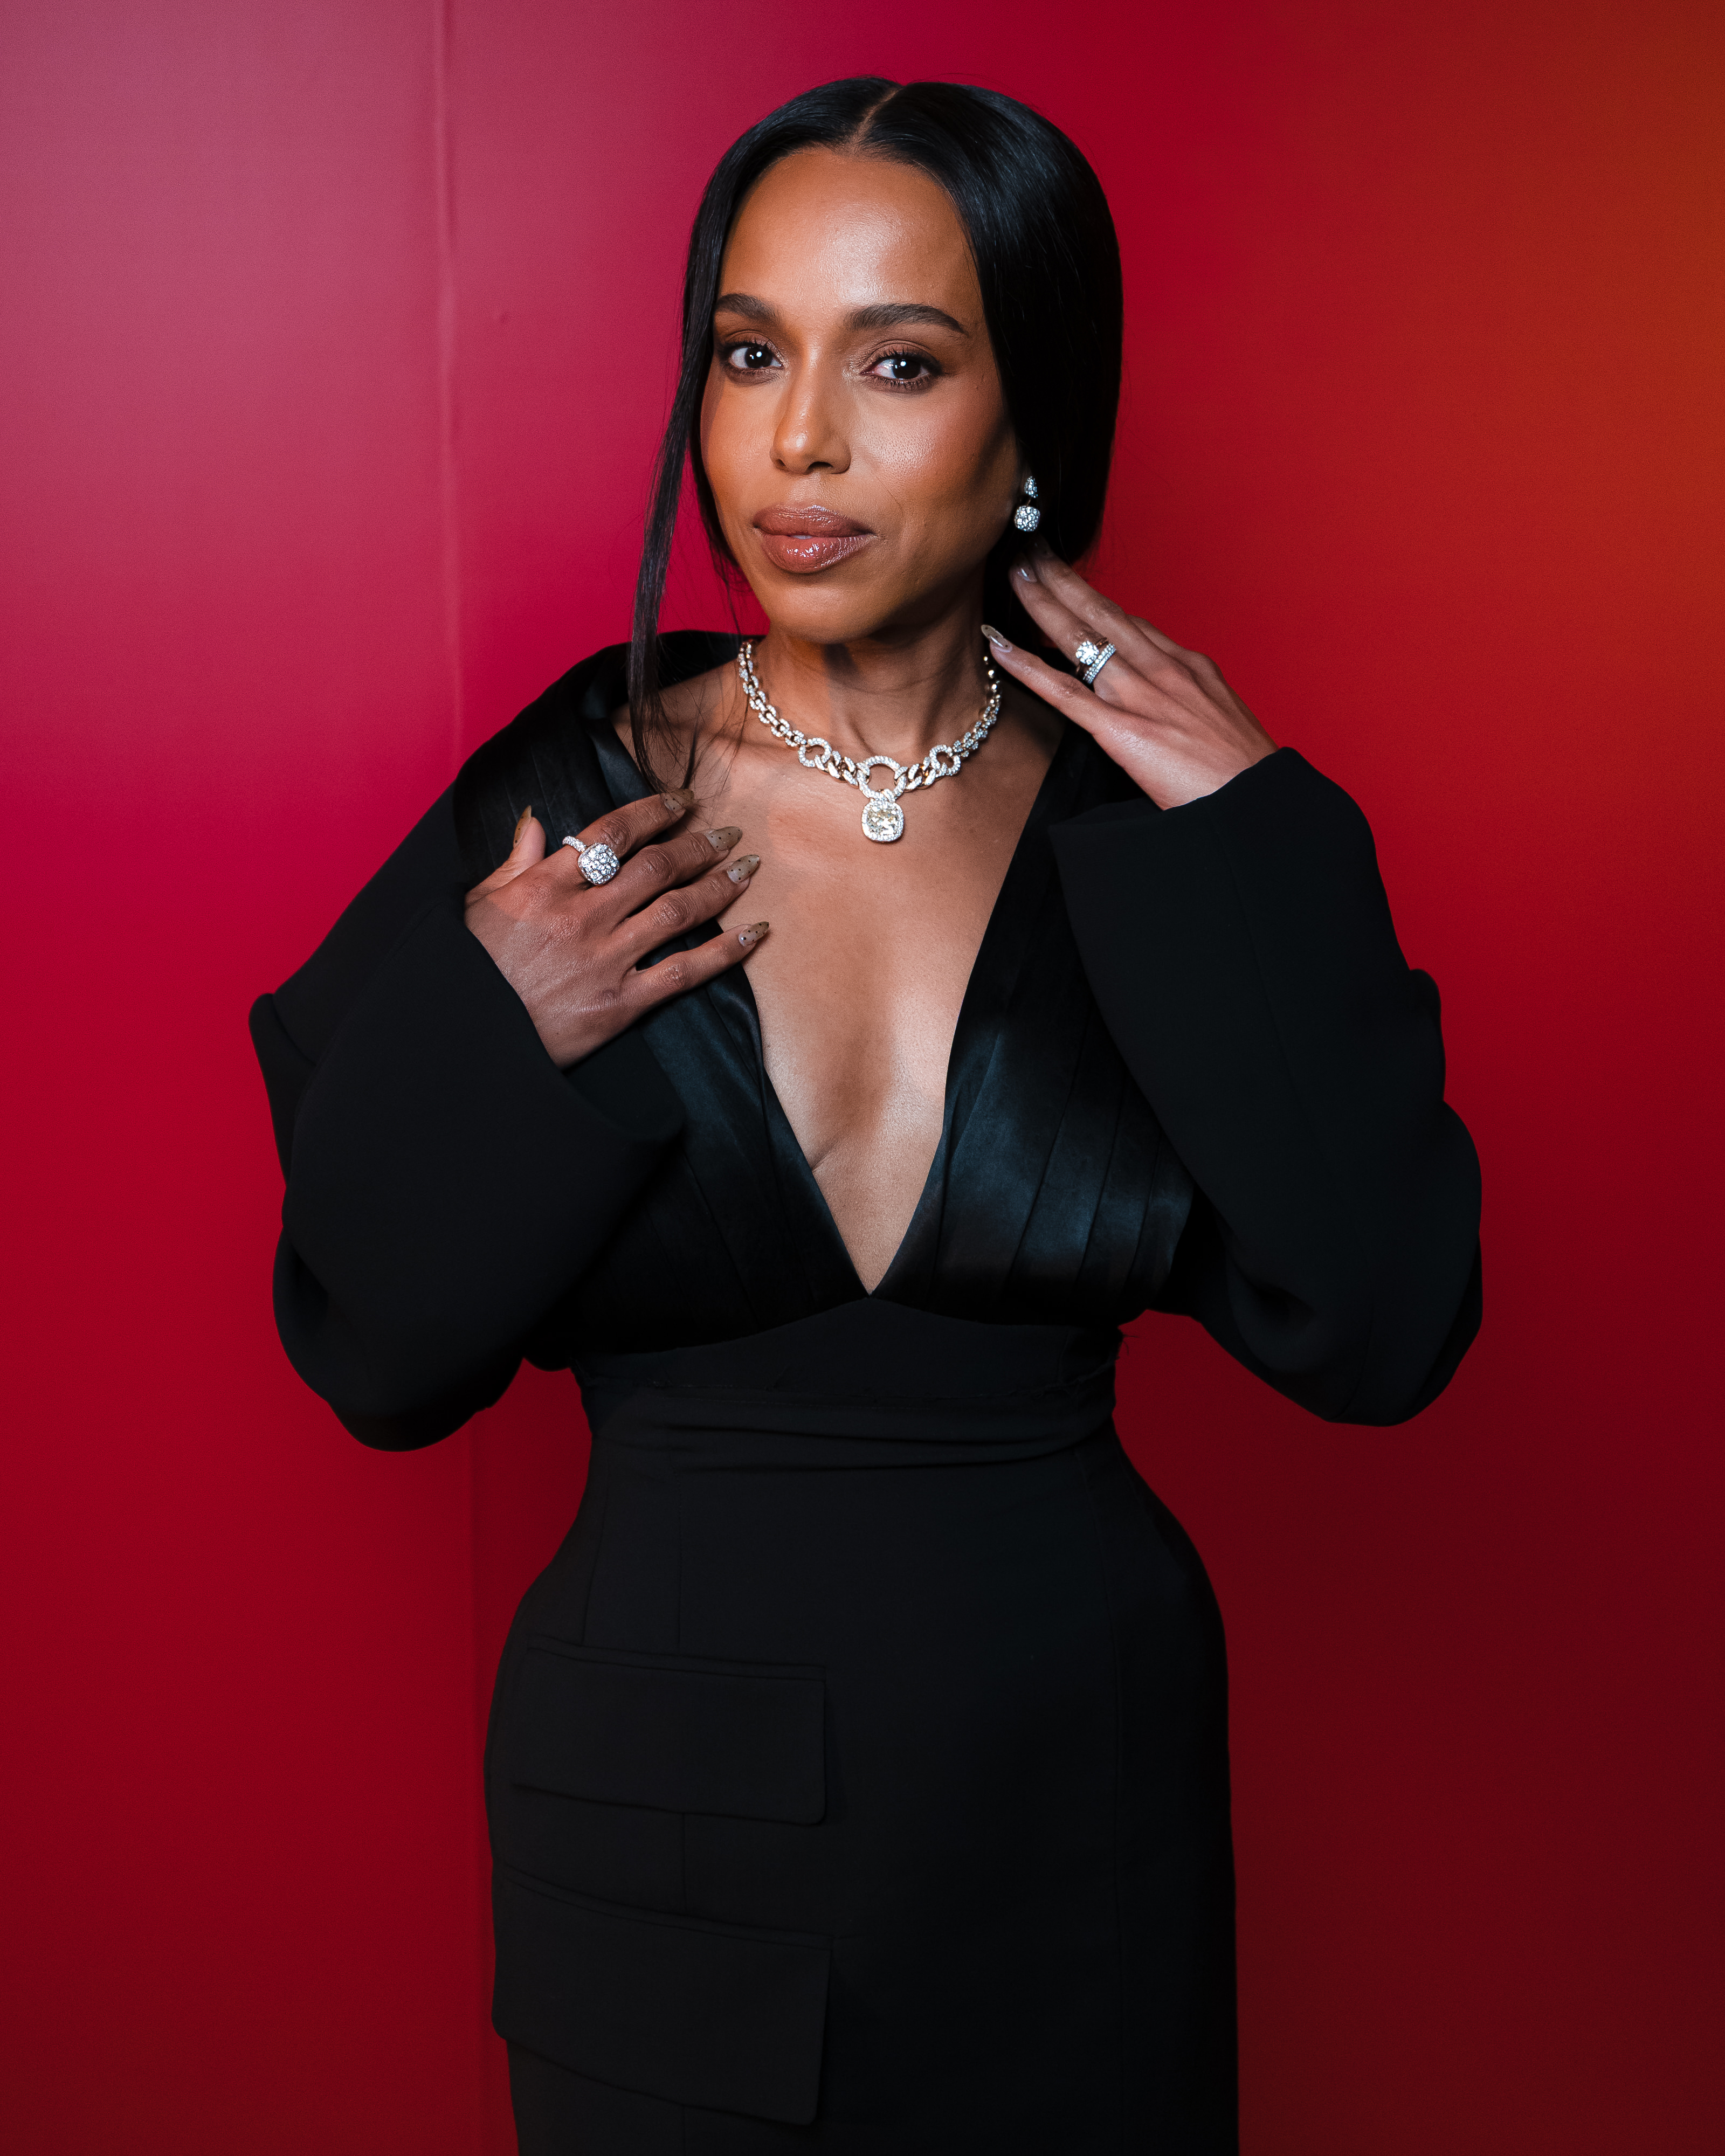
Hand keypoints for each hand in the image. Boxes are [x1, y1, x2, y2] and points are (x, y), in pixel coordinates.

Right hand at [464, 792, 766, 1067]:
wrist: (466, 1038)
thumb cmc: (468, 971)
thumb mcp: (478, 905)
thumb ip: (516, 861)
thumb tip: (539, 821)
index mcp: (545, 887)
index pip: (612, 834)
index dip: (654, 811)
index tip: (682, 801)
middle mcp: (582, 916)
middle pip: (656, 867)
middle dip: (699, 844)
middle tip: (728, 832)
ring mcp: (605, 960)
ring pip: (678, 910)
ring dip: (719, 886)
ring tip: (747, 869)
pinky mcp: (620, 1004)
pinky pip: (684, 972)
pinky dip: (724, 952)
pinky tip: (752, 933)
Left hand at [983, 547, 1276, 808]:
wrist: (1256, 803)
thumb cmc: (1241, 776)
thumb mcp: (1222, 723)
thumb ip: (1188, 704)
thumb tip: (1168, 705)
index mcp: (1189, 667)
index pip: (1133, 624)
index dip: (1096, 600)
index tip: (1070, 581)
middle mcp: (1163, 670)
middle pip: (1103, 613)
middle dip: (1064, 577)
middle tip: (1033, 548)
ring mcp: (1141, 697)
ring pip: (1080, 637)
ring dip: (1041, 601)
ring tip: (1014, 571)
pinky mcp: (1122, 731)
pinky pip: (1064, 691)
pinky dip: (1027, 665)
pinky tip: (1000, 643)